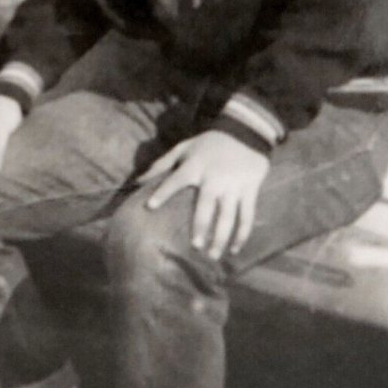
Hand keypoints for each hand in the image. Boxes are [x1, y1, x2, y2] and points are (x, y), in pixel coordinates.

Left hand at [138, 129, 270, 259]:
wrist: (244, 132)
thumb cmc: (208, 144)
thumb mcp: (184, 148)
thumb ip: (161, 164)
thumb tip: (138, 182)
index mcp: (195, 166)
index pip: (176, 180)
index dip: (162, 192)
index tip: (149, 207)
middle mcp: (213, 177)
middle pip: (206, 205)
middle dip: (200, 226)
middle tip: (195, 246)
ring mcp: (233, 185)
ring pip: (228, 216)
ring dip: (221, 237)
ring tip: (212, 255)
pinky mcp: (250, 189)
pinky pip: (247, 215)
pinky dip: (242, 234)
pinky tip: (235, 249)